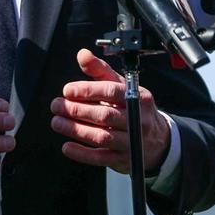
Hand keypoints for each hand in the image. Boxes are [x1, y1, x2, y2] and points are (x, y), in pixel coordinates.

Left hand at [50, 49, 170, 174]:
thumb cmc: (132, 106)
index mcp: (137, 96)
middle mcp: (137, 119)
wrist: (157, 140)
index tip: (67, 90)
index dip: (87, 90)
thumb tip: (82, 54)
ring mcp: (132, 142)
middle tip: (57, 106)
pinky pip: (102, 158)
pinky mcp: (125, 159)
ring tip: (57, 122)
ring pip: (102, 137)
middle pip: (104, 115)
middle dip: (77, 110)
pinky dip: (82, 154)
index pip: (111, 91)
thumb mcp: (121, 85)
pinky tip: (67, 147)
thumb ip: (100, 70)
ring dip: (76, 130)